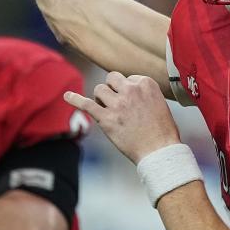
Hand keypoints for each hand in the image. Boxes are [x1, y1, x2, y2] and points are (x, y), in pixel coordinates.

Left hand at [64, 72, 180, 163]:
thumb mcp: (158, 102)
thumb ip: (142, 93)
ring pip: (99, 89)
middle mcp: (131, 90)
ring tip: (107, 110)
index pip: (127, 78)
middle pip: (111, 79)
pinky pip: (86, 104)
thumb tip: (124, 91)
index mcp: (146, 83)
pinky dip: (74, 99)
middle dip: (112, 89)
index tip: (132, 104)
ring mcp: (118, 103)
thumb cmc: (162, 130)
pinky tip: (67, 96)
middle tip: (116, 104)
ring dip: (101, 98)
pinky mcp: (106, 118)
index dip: (126, 91)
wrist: (159, 151)